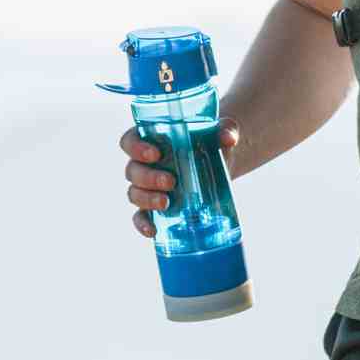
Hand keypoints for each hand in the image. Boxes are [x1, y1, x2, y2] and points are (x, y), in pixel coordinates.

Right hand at [121, 118, 240, 239]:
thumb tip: (229, 137)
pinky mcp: (155, 207)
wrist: (219, 163)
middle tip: (171, 181)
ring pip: (134, 194)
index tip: (155, 153)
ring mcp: (147, 187)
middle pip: (132, 171)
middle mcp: (143, 163)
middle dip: (148, 177)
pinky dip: (142, 224)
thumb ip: (225, 129)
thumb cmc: (211, 141)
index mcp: (149, 139)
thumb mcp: (220, 132)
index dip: (136, 148)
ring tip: (166, 203)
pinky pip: (140, 217)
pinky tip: (153, 231)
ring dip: (147, 199)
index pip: (129, 141)